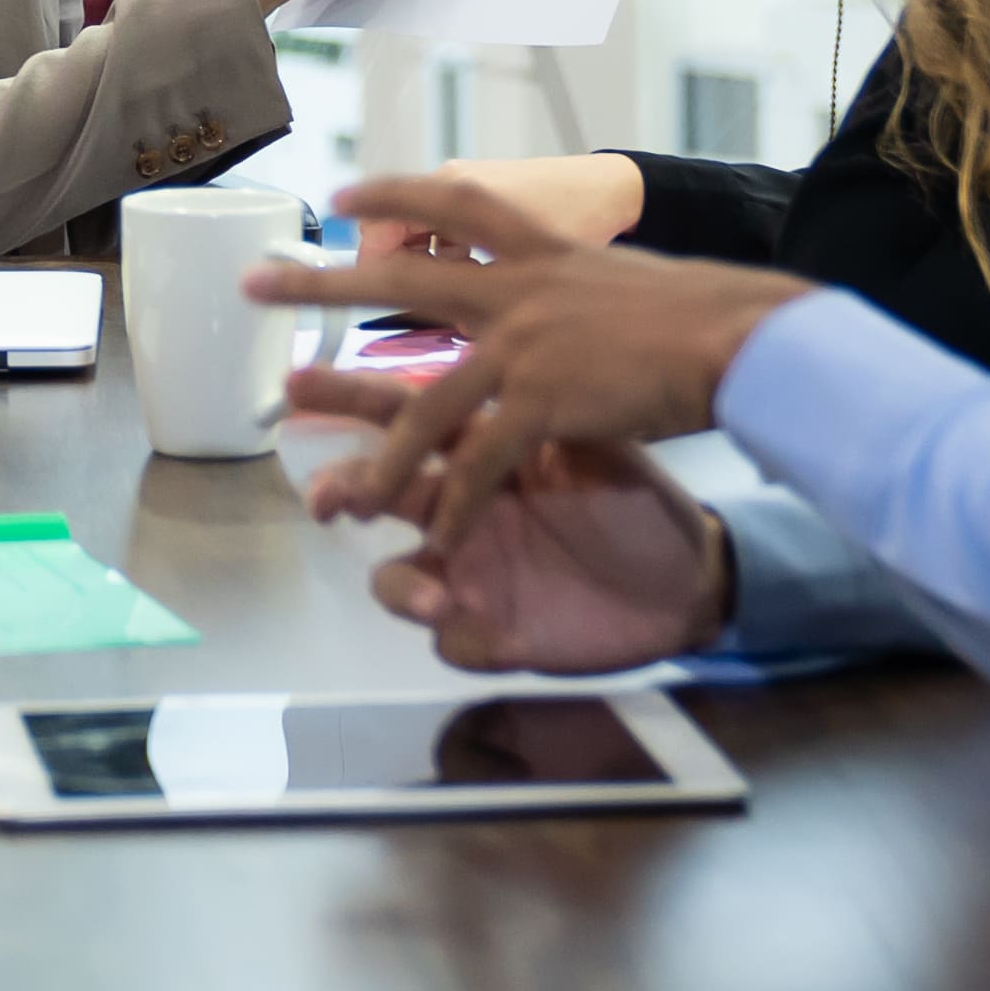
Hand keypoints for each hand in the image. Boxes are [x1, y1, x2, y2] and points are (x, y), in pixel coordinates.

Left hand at [248, 170, 811, 545]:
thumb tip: (573, 294)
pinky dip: (456, 506)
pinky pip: (479, 465)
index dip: (394, 195)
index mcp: (543, 253)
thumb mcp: (628, 279)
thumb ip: (579, 288)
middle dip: (319, 282)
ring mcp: (523, 345)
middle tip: (254, 282)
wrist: (744, 338)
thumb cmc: (709, 314)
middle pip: (398, 279)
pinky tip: (435, 539)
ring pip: (426, 406)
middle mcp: (519, 290)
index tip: (341, 194)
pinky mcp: (541, 402)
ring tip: (335, 498)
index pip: (454, 203)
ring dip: (378, 459)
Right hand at [278, 402, 731, 671]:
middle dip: (345, 491)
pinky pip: (456, 645)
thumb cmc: (638, 501)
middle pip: (384, 496)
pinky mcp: (498, 635)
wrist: (691, 577)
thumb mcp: (595, 440)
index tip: (298, 383)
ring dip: (402, 584)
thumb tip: (496, 345)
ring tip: (427, 596)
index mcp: (483, 455)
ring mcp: (473, 577)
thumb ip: (539, 404)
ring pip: (400, 579)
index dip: (353, 402)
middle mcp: (462, 513)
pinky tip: (472, 634)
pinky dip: (458, 639)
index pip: (410, 418)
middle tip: (325, 494)